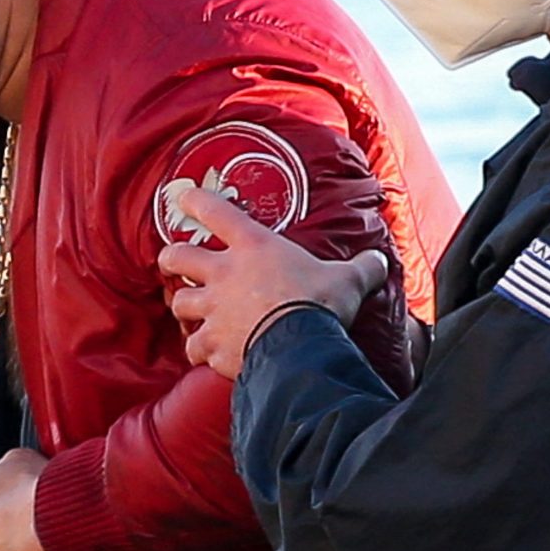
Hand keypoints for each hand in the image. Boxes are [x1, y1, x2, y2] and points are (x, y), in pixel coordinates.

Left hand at [157, 186, 391, 379]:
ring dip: (183, 308)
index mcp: (253, 247)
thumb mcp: (347, 280)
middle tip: (173, 259)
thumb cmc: (320, 305)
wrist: (300, 348)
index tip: (185, 197)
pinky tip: (207, 353)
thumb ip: (360, 268)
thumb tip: (378, 261)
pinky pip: (194, 346)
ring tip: (191, 313)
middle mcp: (224, 275)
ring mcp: (213, 311)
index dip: (197, 201)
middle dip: (171, 257)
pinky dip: (198, 350)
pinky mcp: (213, 345)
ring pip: (179, 303)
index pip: (216, 212)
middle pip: (178, 256)